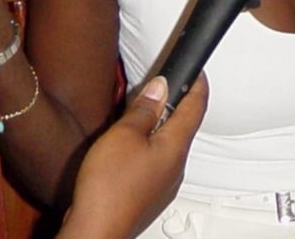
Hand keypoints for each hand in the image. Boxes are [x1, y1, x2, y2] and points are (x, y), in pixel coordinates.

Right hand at [59, 75, 208, 238]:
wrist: (96, 231)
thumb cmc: (109, 187)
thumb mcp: (124, 135)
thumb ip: (144, 109)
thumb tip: (160, 87)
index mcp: (176, 146)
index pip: (196, 106)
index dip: (198, 84)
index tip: (197, 72)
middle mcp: (176, 166)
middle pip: (184, 126)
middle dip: (176, 104)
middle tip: (166, 86)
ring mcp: (165, 184)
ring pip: (169, 146)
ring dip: (161, 127)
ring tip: (143, 114)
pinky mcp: (150, 196)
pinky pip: (156, 164)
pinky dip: (149, 148)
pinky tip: (131, 149)